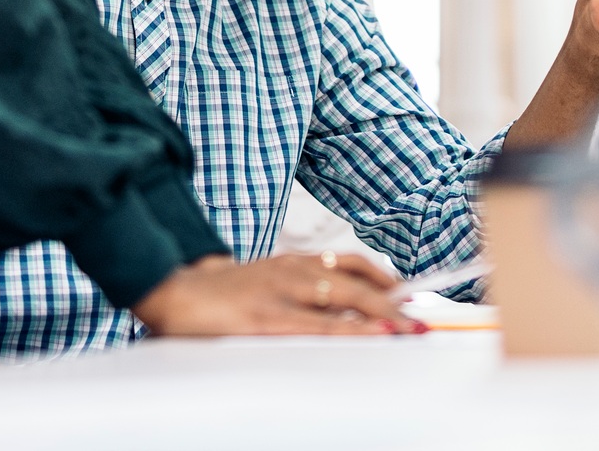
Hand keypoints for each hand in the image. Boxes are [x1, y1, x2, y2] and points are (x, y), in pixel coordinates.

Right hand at [131, 253, 423, 336]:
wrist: (176, 290)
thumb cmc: (224, 295)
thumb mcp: (268, 284)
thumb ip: (305, 293)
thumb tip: (350, 310)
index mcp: (294, 262)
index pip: (352, 262)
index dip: (385, 277)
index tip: (413, 293)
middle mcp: (293, 270)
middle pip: (356, 281)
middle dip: (394, 301)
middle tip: (422, 319)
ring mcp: (281, 292)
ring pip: (344, 298)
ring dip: (382, 313)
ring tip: (409, 328)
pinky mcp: (266, 318)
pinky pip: (318, 325)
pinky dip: (350, 329)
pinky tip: (372, 335)